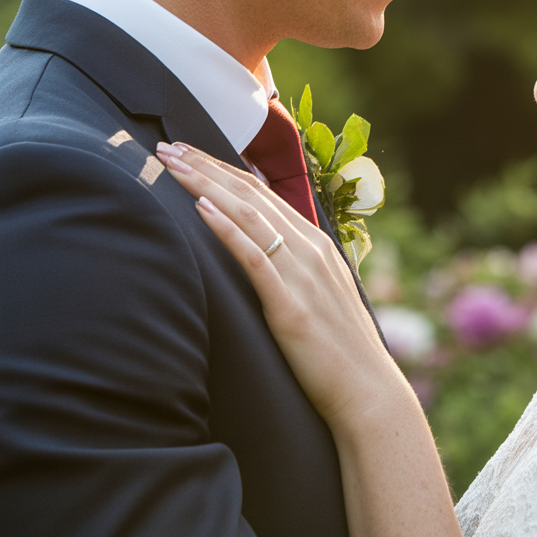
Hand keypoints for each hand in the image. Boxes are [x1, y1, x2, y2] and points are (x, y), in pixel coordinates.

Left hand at [154, 142, 401, 430]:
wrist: (368, 391)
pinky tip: (202, 209)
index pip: (263, 194)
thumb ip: (296, 271)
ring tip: (171, 164)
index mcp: (317, 244)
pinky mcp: (290, 303)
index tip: (190, 152)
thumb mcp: (320, 297)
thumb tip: (265, 257)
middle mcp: (310, 248)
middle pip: (250, 195)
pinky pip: (254, 256)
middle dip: (205, 166)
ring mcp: (302, 273)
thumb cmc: (342, 351)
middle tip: (168, 145)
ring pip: (248, 215)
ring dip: (206, 185)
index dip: (223, 169)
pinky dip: (227, 229)